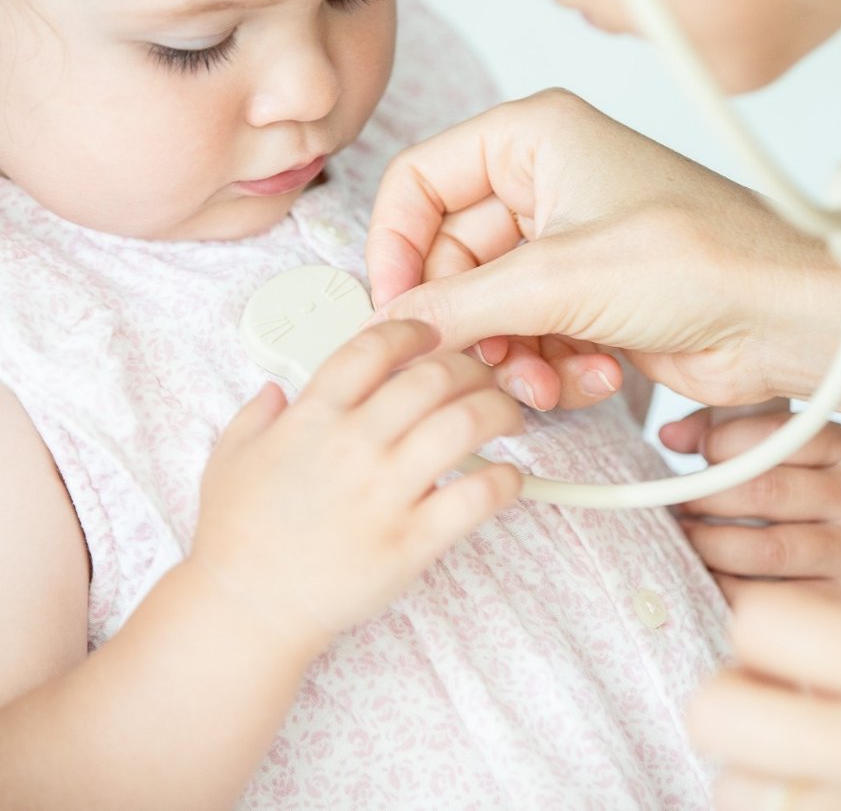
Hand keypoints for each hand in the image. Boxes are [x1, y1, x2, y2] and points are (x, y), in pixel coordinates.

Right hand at [190, 321, 521, 652]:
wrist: (245, 612)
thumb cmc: (237, 536)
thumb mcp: (230, 459)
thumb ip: (256, 415)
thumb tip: (276, 389)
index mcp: (313, 417)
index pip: (373, 347)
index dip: (412, 330)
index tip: (433, 334)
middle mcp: (353, 445)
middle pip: (434, 377)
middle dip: (470, 368)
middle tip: (482, 379)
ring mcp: (384, 493)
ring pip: (463, 424)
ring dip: (497, 412)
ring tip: (508, 419)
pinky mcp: (410, 542)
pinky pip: (475, 497)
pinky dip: (504, 480)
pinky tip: (509, 477)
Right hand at [367, 89, 826, 408]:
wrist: (788, 318)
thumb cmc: (701, 260)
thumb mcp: (560, 277)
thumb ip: (461, 302)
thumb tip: (395, 326)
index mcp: (533, 138)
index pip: (420, 181)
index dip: (395, 246)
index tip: (396, 310)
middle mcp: (546, 182)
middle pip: (451, 257)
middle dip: (467, 322)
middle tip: (475, 366)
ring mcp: (568, 243)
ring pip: (489, 306)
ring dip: (510, 356)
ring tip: (545, 382)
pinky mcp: (589, 296)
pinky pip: (530, 335)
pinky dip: (549, 366)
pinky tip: (593, 377)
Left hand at [660, 405, 840, 605]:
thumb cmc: (795, 486)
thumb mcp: (769, 443)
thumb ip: (719, 427)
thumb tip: (669, 436)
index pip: (776, 434)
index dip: (722, 441)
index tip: (700, 452)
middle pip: (764, 492)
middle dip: (706, 497)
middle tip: (679, 502)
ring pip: (765, 550)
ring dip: (708, 543)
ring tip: (687, 534)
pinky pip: (768, 598)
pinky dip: (725, 586)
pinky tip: (708, 571)